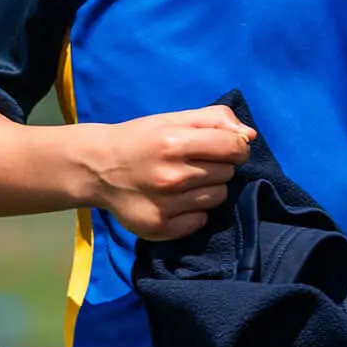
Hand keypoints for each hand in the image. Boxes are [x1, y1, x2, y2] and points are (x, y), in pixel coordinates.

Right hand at [85, 106, 253, 239]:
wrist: (96, 169)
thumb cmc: (140, 139)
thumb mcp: (172, 119)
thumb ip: (214, 119)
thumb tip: (249, 136)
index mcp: (173, 143)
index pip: (234, 148)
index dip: (235, 146)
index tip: (224, 147)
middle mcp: (171, 177)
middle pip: (227, 173)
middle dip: (217, 165)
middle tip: (193, 163)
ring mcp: (166, 205)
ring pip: (218, 198)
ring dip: (208, 189)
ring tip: (184, 181)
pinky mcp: (161, 228)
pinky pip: (201, 221)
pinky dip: (194, 212)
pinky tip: (175, 201)